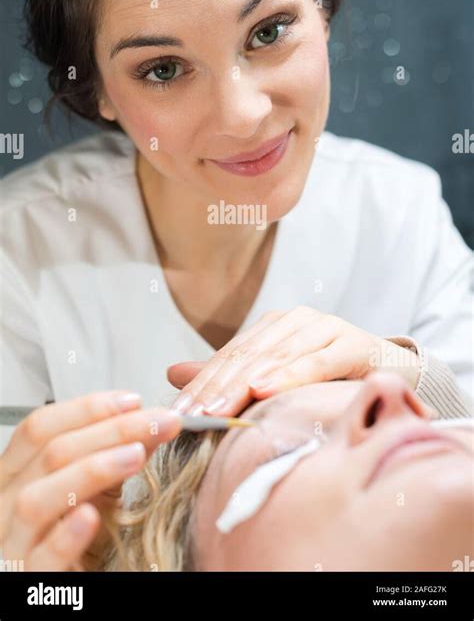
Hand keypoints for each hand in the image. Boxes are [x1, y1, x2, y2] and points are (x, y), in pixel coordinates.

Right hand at [0, 391, 181, 569]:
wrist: (60, 592)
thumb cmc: (71, 546)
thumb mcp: (94, 494)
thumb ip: (118, 458)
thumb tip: (154, 424)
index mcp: (15, 477)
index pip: (40, 428)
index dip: (87, 409)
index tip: (133, 401)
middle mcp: (4, 505)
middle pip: (50, 454)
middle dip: (110, 430)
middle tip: (158, 422)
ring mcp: (10, 543)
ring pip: (38, 499)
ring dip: (92, 470)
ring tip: (137, 455)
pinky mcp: (25, 580)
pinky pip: (39, 558)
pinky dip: (64, 536)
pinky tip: (91, 517)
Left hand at [168, 307, 420, 415]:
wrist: (392, 370)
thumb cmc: (333, 376)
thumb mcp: (279, 376)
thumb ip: (230, 375)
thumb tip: (173, 374)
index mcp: (274, 327)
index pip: (230, 355)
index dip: (202, 382)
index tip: (177, 411)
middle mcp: (295, 321)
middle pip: (248, 356)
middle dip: (216, 386)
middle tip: (191, 413)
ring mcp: (325, 328)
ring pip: (276, 357)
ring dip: (244, 383)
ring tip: (218, 406)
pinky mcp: (352, 343)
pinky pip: (317, 361)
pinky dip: (289, 374)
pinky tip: (264, 387)